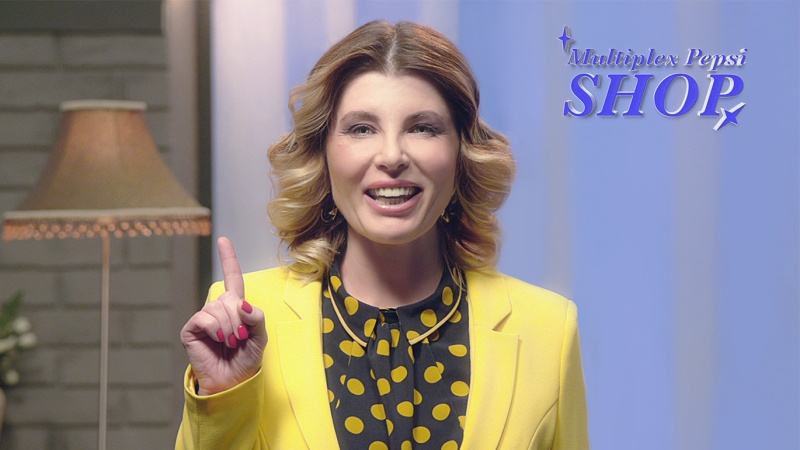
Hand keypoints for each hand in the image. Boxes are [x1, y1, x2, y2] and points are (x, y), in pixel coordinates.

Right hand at [180, 237, 267, 394]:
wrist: (233, 381)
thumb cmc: (247, 359)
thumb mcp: (260, 337)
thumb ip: (256, 317)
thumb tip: (241, 303)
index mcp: (235, 306)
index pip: (232, 277)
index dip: (228, 258)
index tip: (223, 240)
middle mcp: (217, 308)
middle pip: (229, 298)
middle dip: (239, 320)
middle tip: (239, 339)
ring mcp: (203, 318)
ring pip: (218, 309)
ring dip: (229, 328)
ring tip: (230, 343)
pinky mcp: (190, 329)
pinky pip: (204, 318)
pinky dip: (216, 329)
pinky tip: (218, 341)